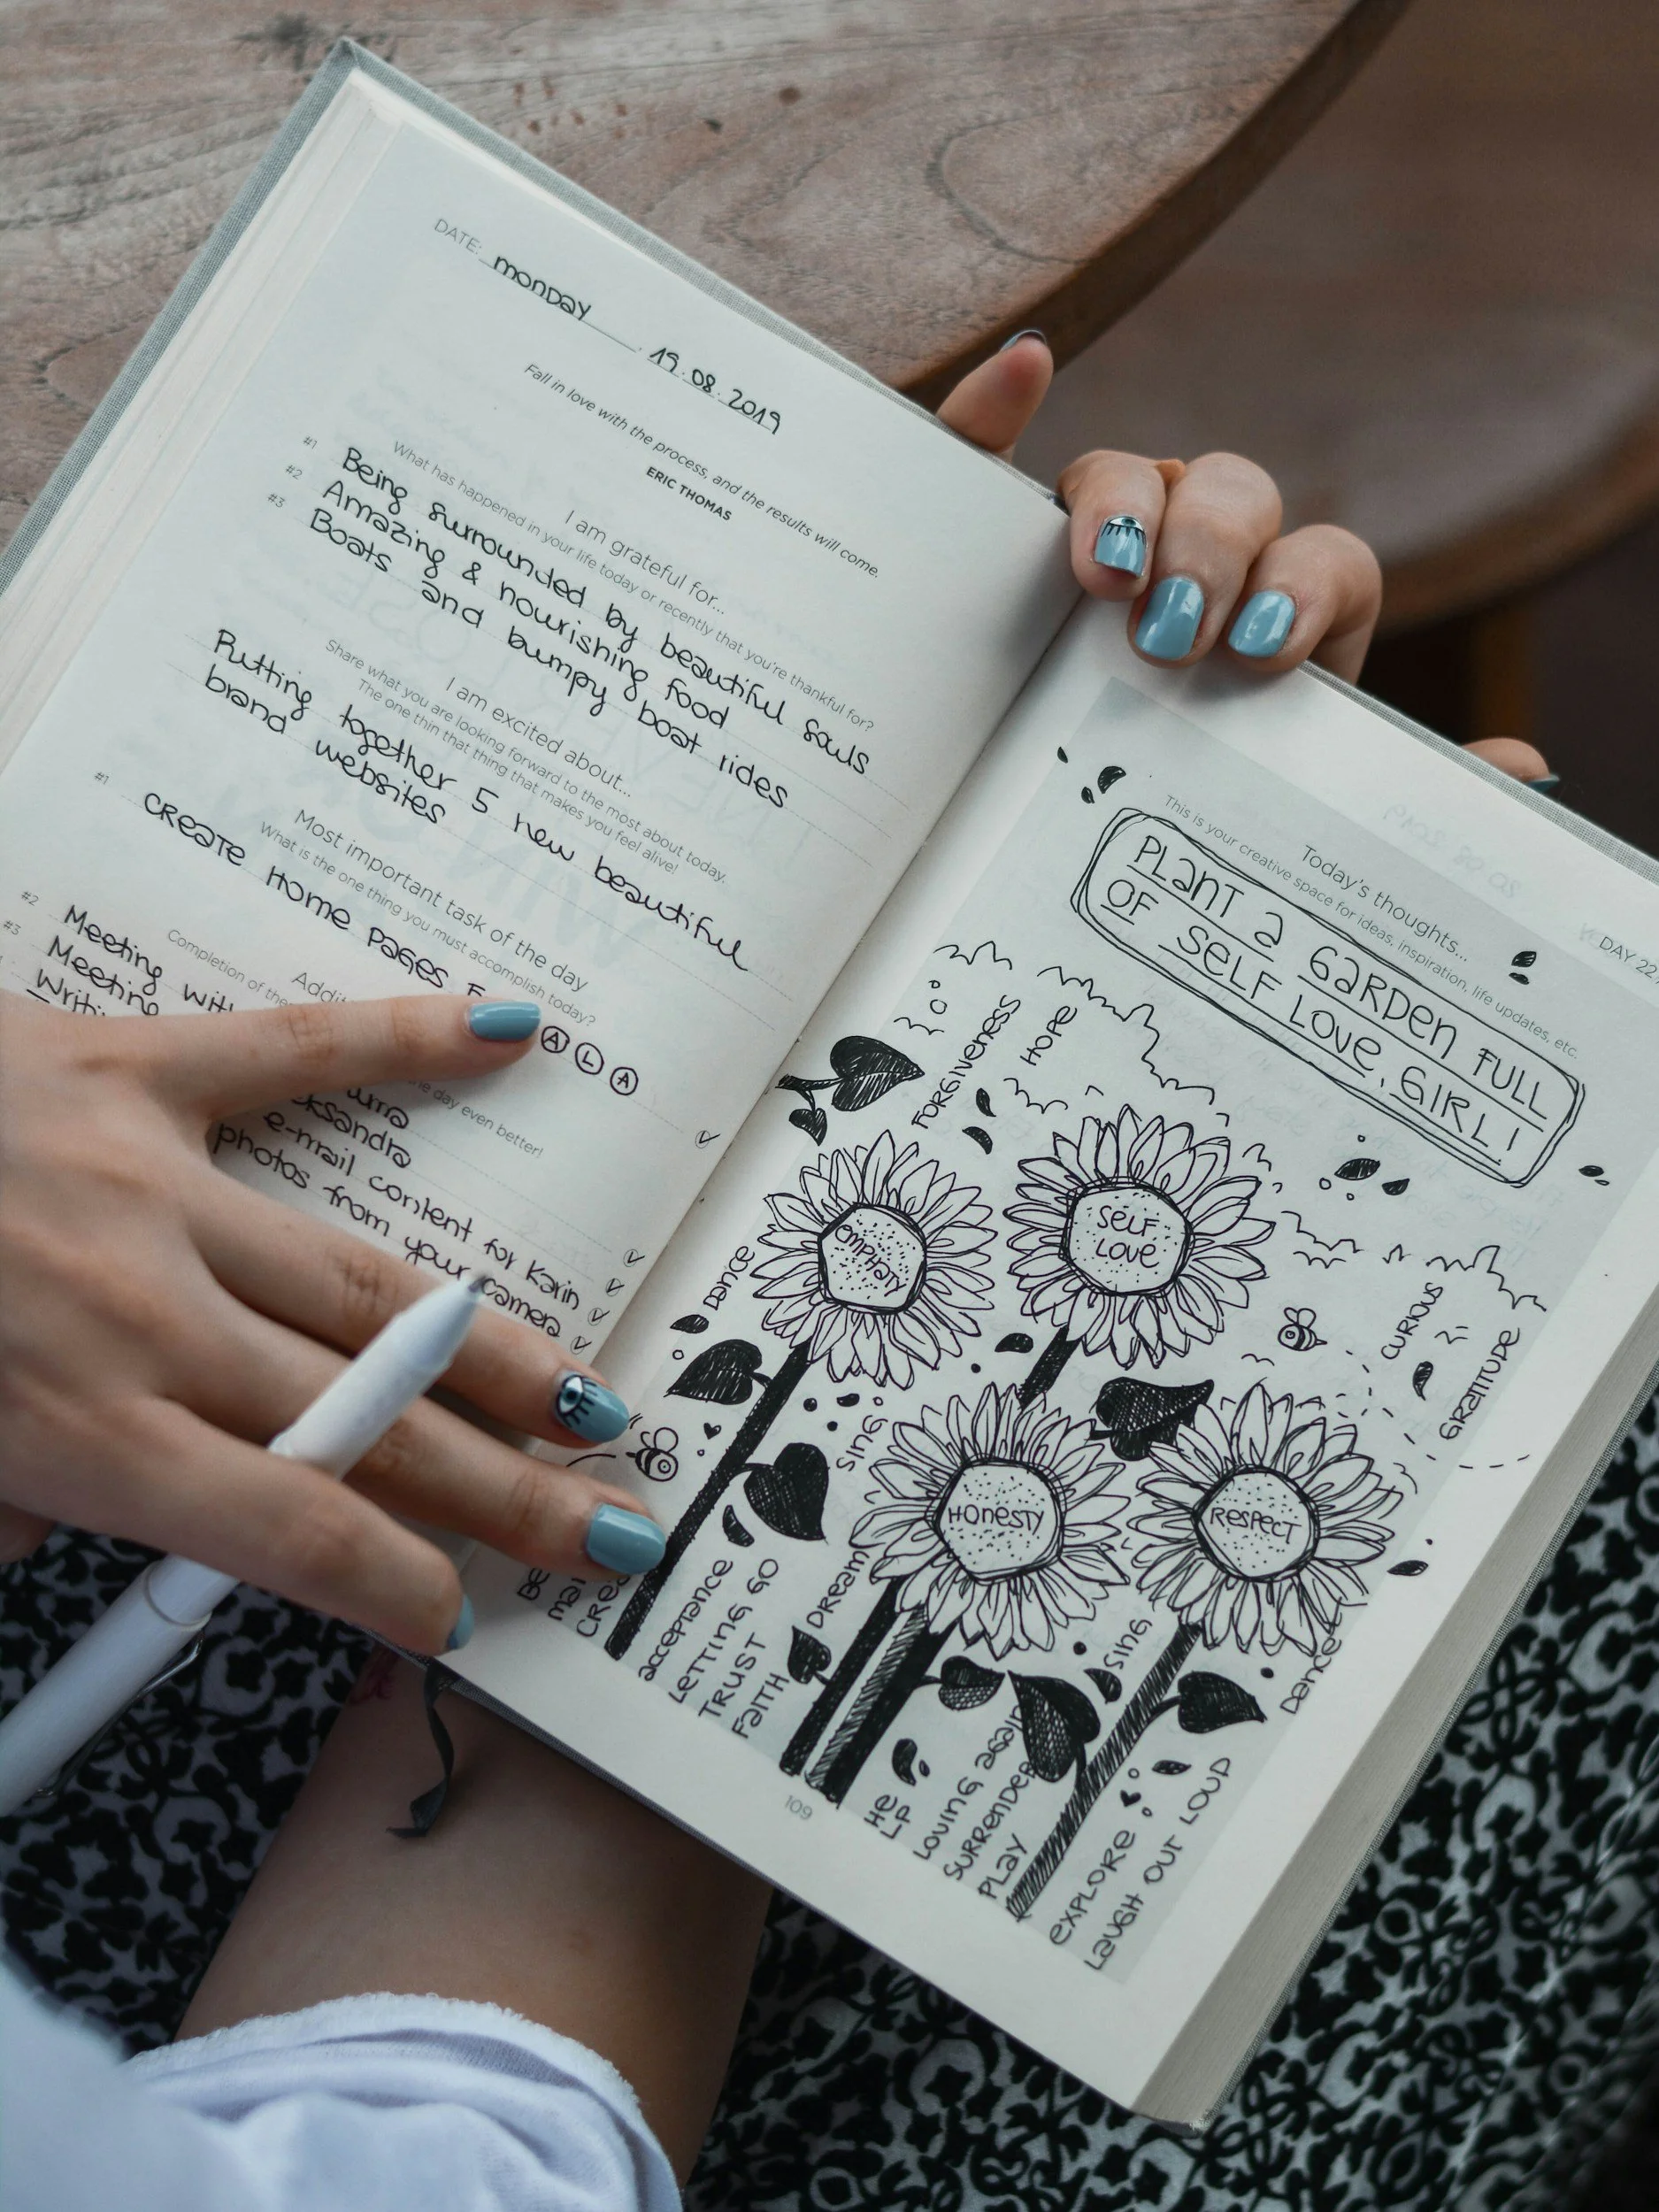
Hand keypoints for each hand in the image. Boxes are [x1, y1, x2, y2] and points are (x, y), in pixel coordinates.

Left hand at [0, 993, 660, 1653]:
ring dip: (497, 1352)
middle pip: (368, 1428)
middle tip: (608, 1528)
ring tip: (591, 1400)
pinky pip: (298, 1050)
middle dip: (502, 1493)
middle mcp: (144, 1317)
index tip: (465, 1612)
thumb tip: (105, 1527)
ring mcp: (155, 1184)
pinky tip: (509, 1034)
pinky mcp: (133, 1063)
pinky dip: (407, 1040)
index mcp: (76, 1432)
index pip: (294, 1536)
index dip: (401, 1585)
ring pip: (370, 1286)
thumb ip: (21, 1516)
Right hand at [934, 336, 1555, 783]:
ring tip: (1101, 577)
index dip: (1303, 585)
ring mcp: (1103, 545)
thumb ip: (1404, 792)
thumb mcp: (1300, 811)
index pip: (1323, 557)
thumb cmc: (1200, 814)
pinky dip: (998, 408)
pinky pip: (995, 461)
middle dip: (1212, 549)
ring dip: (1119, 502)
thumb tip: (1525, 767)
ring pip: (1127, 472)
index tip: (1265, 650)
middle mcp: (1201, 559)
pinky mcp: (1003, 554)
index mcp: (1286, 614)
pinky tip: (1026, 367)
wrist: (1092, 847)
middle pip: (1232, 495)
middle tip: (1175, 633)